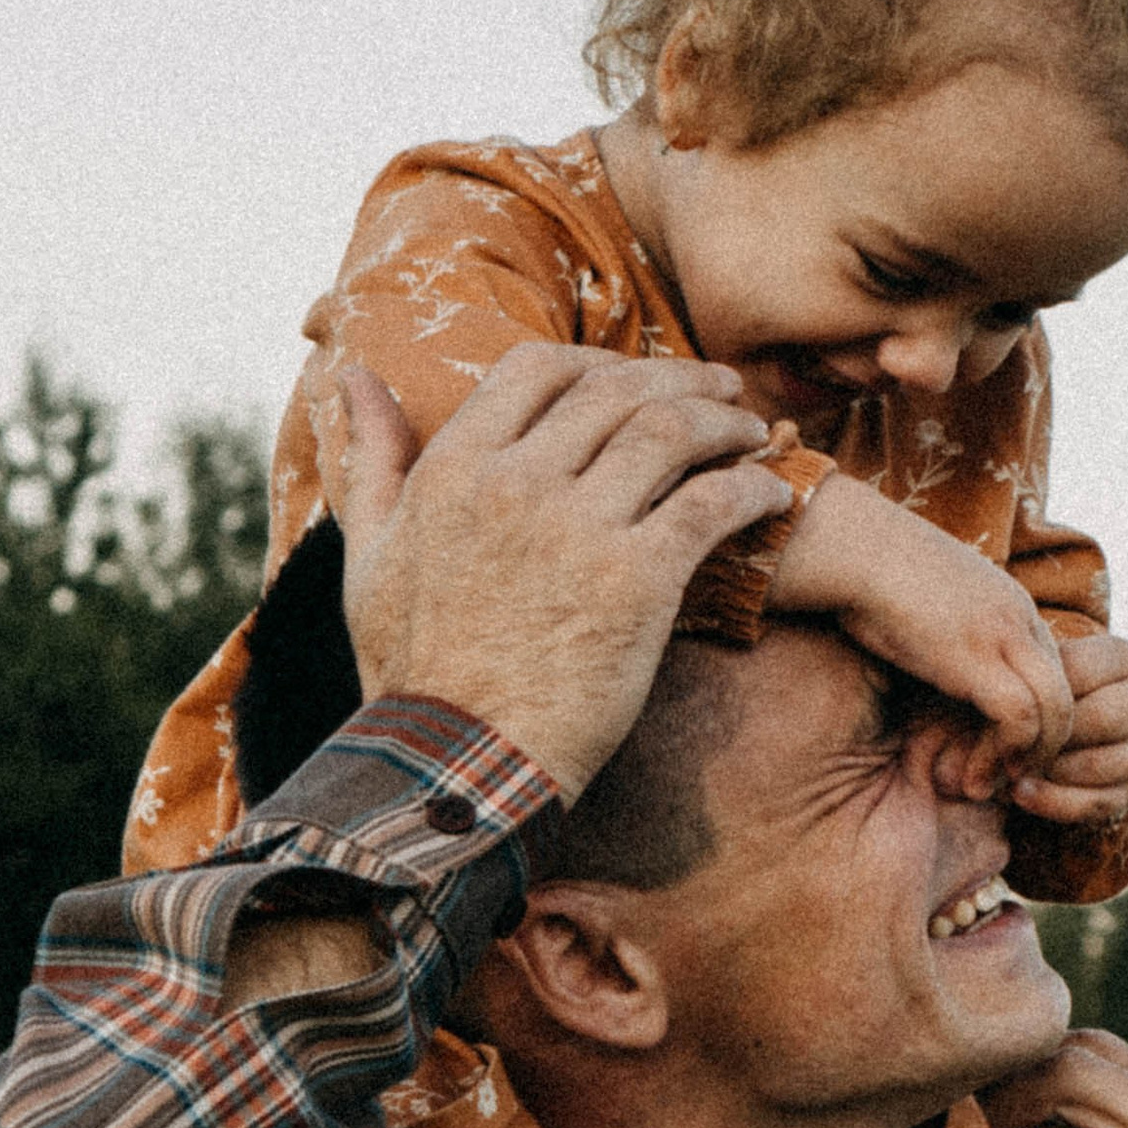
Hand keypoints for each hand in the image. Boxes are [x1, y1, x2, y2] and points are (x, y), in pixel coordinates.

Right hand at [336, 351, 791, 800]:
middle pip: (618, 389)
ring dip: (725, 424)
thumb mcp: (371, 555)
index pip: (539, 367)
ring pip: (672, 431)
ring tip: (752, 435)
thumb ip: (373, 460)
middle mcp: (516, 481)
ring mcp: (579, 528)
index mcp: (454, 468)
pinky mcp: (637, 581)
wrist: (458, 765)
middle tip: (722, 392)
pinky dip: (752, 488)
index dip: (598, 362)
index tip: (634, 379)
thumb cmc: (414, 671)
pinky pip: (713, 504)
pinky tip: (772, 495)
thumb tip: (355, 376)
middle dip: (680, 379)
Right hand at [766, 471, 1073, 795]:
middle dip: (1045, 748)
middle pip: (1067, 695)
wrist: (849, 546)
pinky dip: (1004, 754)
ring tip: (990, 784)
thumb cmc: (867, 571)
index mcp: (1011, 605)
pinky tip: (973, 773)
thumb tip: (932, 659)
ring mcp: (1004, 635)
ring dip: (1027, 760)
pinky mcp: (978, 656)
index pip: (1052, 673)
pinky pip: (1020, 718)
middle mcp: (1020, 618)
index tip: (1002, 750)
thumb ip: (948, 630)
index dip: (1036, 721)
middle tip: (1010, 779)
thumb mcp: (925, 601)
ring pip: (1057, 712)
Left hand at [1007, 632, 1127, 827]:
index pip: (1079, 673)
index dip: (1036, 695)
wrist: (1078, 721)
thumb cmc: (1044, 689)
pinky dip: (1057, 803)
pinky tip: (1022, 795)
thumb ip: (1012, 687)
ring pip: (1104, 764)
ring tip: (1009, 772)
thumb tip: (977, 723)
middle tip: (1005, 748)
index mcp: (1122, 657)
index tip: (996, 709)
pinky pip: (1101, 802)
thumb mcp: (1034, 673)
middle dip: (1050, 739)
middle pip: (1103, 719)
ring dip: (1051, 774)